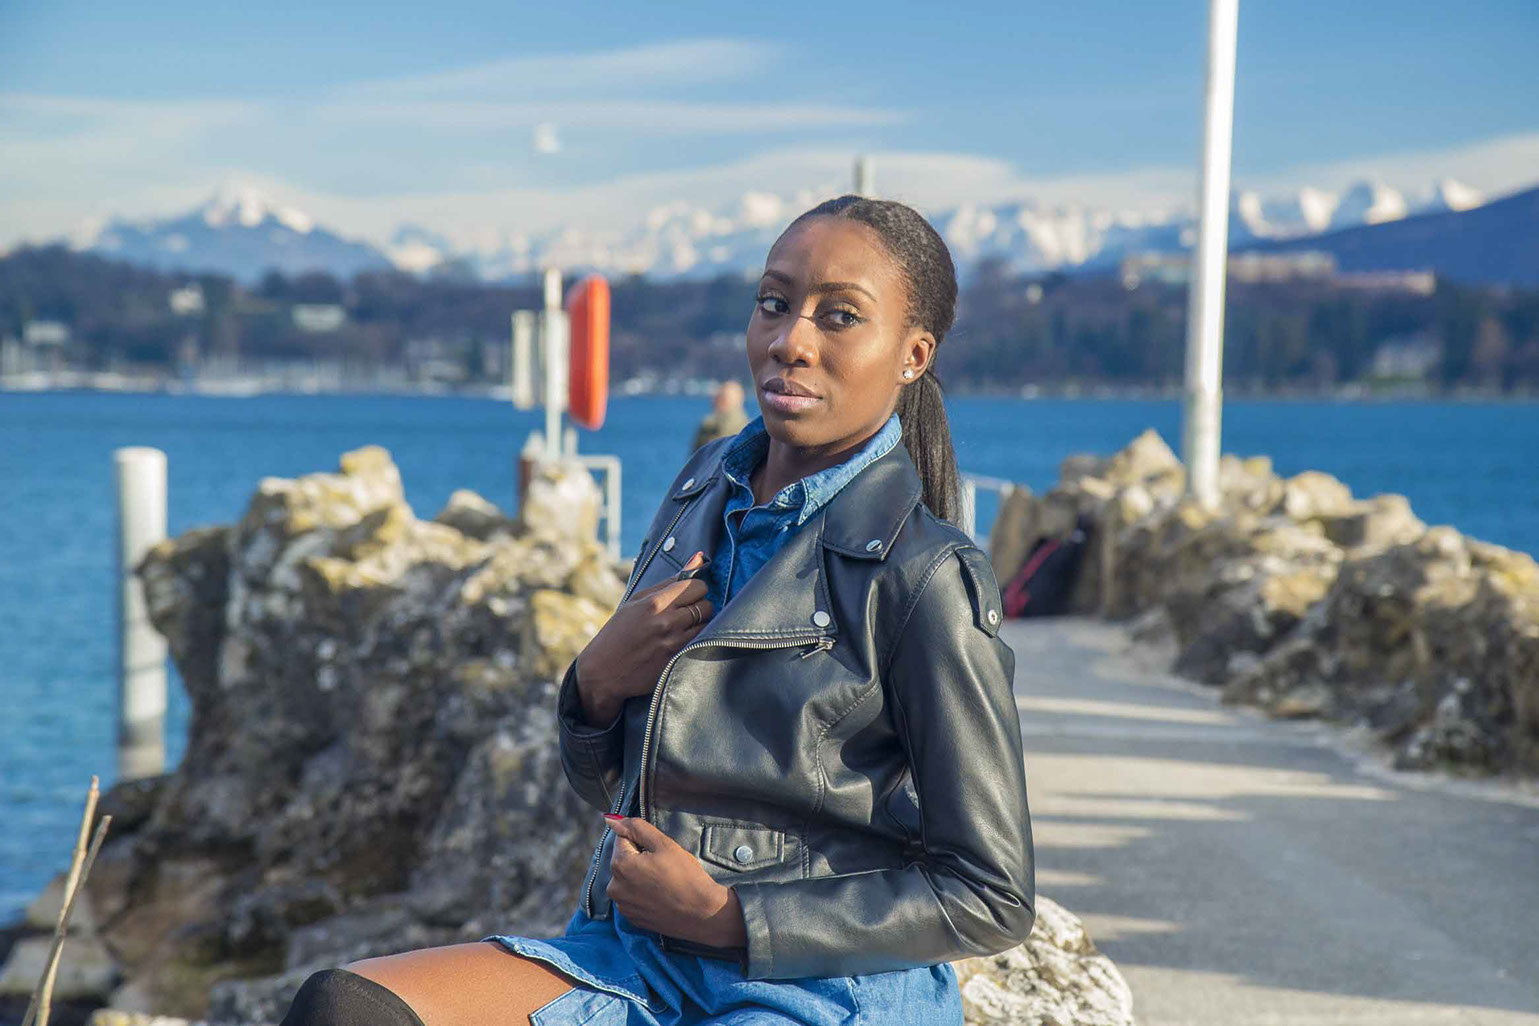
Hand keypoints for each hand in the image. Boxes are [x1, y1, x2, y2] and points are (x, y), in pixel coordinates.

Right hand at [574, 550, 713, 726]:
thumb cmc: (618, 633)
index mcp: (655, 603)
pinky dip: (697, 639)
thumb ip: (669, 581)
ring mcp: (675, 643)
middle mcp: (668, 622)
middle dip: (699, 605)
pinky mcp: (678, 661)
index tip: (688, 594)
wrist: (603, 672)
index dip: (695, 588)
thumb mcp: (635, 601)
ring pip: (708, 624)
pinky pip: (701, 642)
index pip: (696, 586)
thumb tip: (699, 558)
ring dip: (699, 623)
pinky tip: (682, 641)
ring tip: (682, 627)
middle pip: (706, 605)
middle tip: (685, 611)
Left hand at [603, 814, 746, 948]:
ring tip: (663, 883)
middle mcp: (614, 887)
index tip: (659, 853)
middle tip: (664, 867)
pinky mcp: (631, 918)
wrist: (702, 913)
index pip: (623, 839)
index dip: (643, 842)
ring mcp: (622, 905)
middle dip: (639, 859)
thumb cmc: (686, 876)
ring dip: (639, 876)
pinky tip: (660, 896)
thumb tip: (610, 820)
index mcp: (620, 865)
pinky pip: (631, 897)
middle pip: (623, 860)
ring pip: (627, 879)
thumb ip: (636, 828)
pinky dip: (642, 893)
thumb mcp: (664, 844)